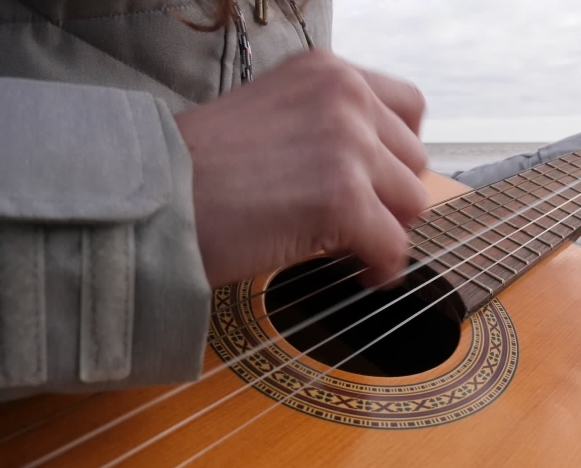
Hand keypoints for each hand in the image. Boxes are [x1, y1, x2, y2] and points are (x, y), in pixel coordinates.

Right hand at [176, 49, 429, 287]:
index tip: (379, 179)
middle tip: (356, 220)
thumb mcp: (276, 114)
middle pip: (414, 160)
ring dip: (386, 230)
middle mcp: (345, 97)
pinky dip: (382, 267)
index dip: (398, 151)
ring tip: (350, 245)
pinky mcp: (343, 199)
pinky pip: (394, 246)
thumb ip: (328, 126)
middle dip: (390, 195)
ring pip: (412, 203)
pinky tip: (358, 273)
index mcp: (328, 71)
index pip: (409, 107)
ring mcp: (347, 145)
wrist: (154, 199)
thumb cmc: (200, 168)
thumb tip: (379, 172)